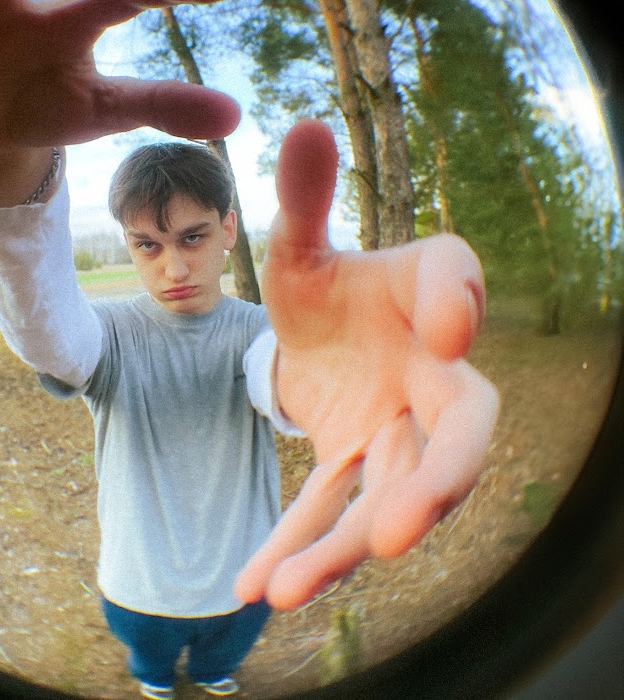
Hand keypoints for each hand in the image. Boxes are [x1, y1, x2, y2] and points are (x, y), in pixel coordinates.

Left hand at [235, 119, 498, 609]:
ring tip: (287, 587)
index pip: (457, 291)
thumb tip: (299, 123)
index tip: (446, 321)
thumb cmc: (326, 284)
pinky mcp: (354, 464)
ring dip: (344, 544)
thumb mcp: (301, 243)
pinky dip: (296, 547)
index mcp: (432, 297)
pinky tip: (252, 587)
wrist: (318, 330)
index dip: (459, 302)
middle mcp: (434, 374)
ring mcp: (397, 430)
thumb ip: (301, 196)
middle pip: (459, 432)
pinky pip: (330, 511)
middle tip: (399, 528)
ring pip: (389, 494)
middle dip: (436, 480)